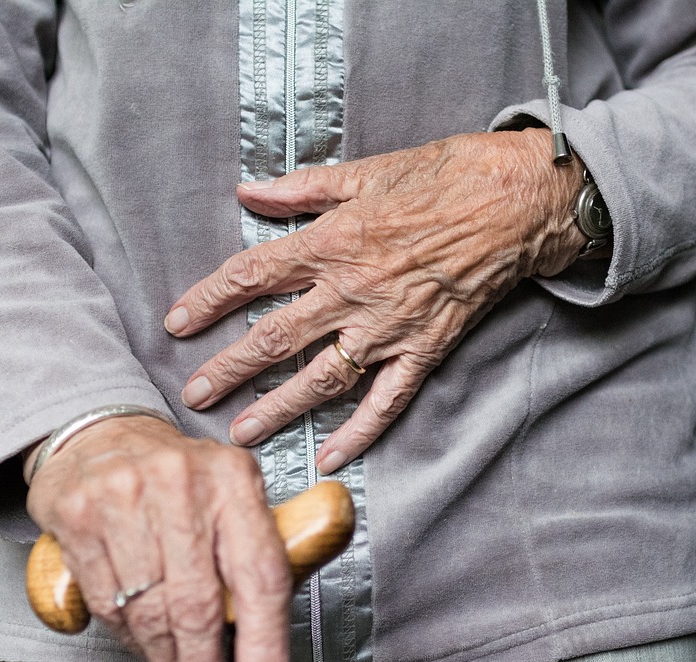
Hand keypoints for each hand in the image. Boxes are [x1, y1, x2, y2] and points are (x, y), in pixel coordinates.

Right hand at [25, 415, 292, 661]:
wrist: (101, 435)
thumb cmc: (183, 486)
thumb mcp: (238, 501)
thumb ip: (270, 557)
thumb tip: (281, 640)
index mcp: (235, 480)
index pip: (260, 575)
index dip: (262, 646)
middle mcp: (181, 483)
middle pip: (197, 606)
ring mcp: (123, 496)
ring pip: (147, 613)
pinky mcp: (76, 515)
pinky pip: (104, 604)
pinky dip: (126, 640)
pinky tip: (144, 651)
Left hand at [165, 128, 587, 473]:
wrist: (518, 202)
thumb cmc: (446, 176)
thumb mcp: (367, 170)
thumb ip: (302, 188)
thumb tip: (247, 192)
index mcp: (333, 240)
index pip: (252, 274)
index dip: (209, 300)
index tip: (177, 322)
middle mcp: (353, 290)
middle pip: (275, 337)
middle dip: (228, 368)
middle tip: (192, 394)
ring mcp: (390, 327)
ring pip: (322, 378)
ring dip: (278, 408)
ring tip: (241, 433)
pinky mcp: (425, 351)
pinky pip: (386, 401)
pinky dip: (358, 433)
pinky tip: (329, 458)